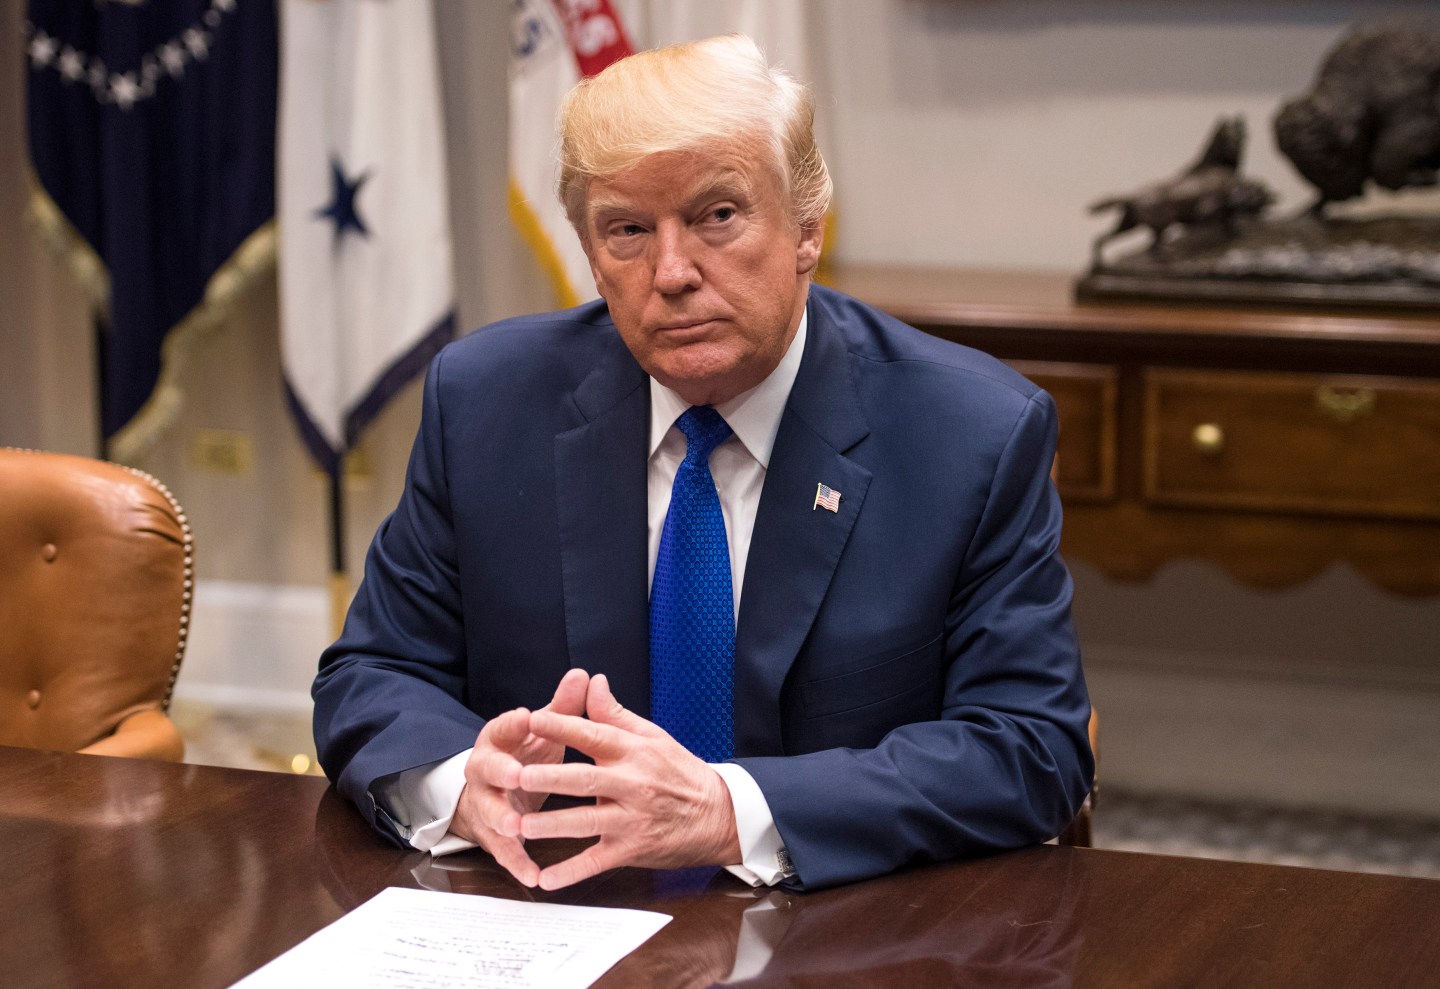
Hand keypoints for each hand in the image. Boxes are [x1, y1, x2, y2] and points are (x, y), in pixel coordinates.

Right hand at [450, 668, 589, 885]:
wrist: (496, 791)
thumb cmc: (525, 753)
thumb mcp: (542, 731)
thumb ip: (562, 707)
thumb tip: (584, 674)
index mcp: (498, 739)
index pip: (503, 726)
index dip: (513, 723)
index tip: (526, 717)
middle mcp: (485, 770)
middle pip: (487, 769)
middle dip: (501, 771)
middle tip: (517, 774)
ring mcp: (485, 803)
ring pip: (489, 811)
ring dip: (502, 818)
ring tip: (517, 826)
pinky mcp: (492, 835)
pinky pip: (503, 850)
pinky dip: (517, 862)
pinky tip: (533, 875)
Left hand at [516, 673, 741, 889]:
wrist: (719, 815)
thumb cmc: (680, 772)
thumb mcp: (653, 737)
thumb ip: (615, 714)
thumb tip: (592, 681)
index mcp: (634, 752)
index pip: (594, 735)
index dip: (563, 727)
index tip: (533, 719)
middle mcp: (632, 785)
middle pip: (586, 780)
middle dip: (551, 778)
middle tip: (519, 776)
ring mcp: (631, 820)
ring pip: (587, 822)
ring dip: (554, 825)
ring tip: (522, 826)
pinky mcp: (631, 850)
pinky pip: (597, 862)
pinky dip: (571, 872)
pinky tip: (545, 879)